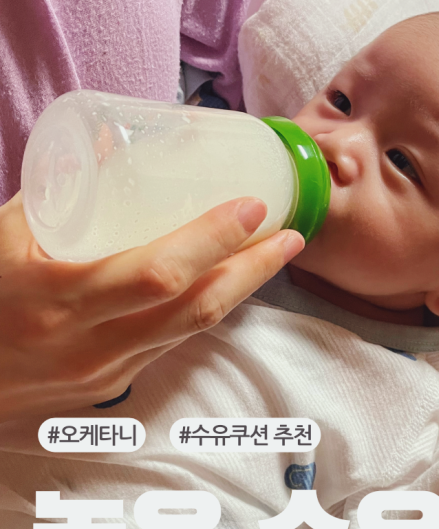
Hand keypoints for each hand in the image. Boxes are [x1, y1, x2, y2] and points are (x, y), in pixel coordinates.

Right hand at [0, 192, 303, 421]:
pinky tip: (230, 283)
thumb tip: (108, 143)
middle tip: (291, 234)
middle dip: (253, 269)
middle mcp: (90, 342)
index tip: (252, 206)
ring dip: (242, 290)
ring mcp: (106, 371)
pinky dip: (208, 308)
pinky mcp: (114, 385)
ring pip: (194, 329)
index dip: (212, 240)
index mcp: (58, 297)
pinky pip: (175, 343)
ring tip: (276, 254)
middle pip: (196, 308)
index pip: (158, 273)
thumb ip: (58, 192)